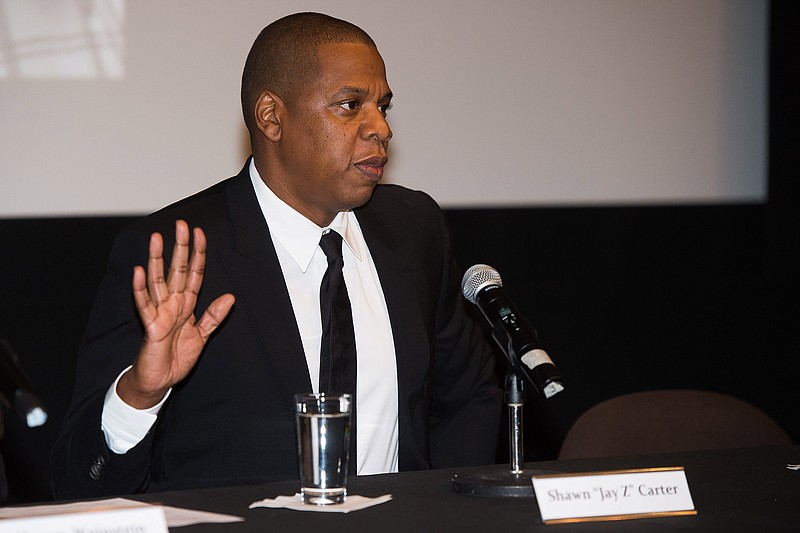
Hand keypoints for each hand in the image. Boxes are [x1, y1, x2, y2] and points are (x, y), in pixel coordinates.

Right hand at [118, 220, 234, 408]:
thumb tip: (230, 296)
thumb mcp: (202, 336)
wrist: (159, 381)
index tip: (200, 233)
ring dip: (157, 260)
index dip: (198, 254)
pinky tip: (138, 271)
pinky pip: (144, 305)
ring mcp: (159, 313)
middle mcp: (172, 304)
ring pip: (158, 281)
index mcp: (186, 305)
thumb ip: (214, 317)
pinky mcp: (150, 327)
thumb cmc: (176, 358)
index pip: (193, 274)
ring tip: (156, 238)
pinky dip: (140, 289)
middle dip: (180, 248)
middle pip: (176, 270)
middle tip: (182, 224)